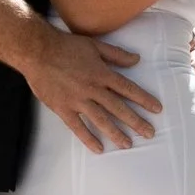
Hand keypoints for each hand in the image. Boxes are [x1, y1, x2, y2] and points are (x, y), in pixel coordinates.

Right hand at [32, 24, 159, 153]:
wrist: (37, 51)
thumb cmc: (66, 46)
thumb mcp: (94, 45)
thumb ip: (116, 54)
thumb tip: (137, 59)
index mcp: (102, 73)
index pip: (128, 88)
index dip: (144, 99)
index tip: (157, 110)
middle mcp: (93, 89)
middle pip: (119, 108)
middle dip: (136, 121)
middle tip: (149, 133)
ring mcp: (78, 100)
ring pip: (101, 120)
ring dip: (116, 133)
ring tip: (127, 144)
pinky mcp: (63, 108)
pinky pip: (78, 127)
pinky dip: (88, 138)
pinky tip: (98, 149)